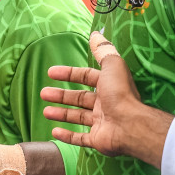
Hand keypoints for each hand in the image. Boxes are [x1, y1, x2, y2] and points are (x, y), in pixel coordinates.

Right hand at [40, 32, 170, 168]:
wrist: (130, 124)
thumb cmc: (120, 93)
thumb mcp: (112, 65)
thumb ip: (102, 50)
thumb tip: (95, 34)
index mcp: (108, 86)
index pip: (86, 77)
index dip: (68, 73)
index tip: (51, 72)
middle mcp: (105, 104)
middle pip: (79, 98)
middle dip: (61, 95)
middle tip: (43, 93)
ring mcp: (101, 122)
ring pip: (77, 117)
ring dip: (61, 114)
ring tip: (45, 111)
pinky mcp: (98, 140)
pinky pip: (80, 138)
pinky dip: (67, 136)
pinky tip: (54, 131)